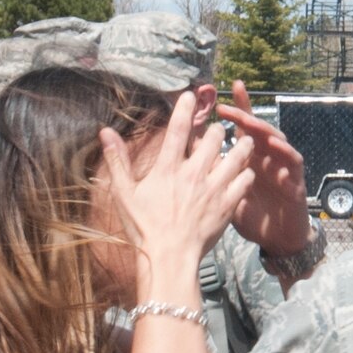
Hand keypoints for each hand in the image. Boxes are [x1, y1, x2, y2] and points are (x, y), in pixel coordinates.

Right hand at [97, 92, 253, 283]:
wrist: (169, 258)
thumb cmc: (144, 228)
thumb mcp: (124, 194)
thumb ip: (117, 161)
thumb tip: (105, 132)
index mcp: (167, 169)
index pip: (177, 129)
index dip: (184, 107)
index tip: (189, 94)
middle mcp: (192, 173)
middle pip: (212, 137)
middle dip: (215, 129)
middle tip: (216, 130)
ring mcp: (213, 189)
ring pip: (235, 155)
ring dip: (239, 145)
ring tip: (242, 141)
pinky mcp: (227, 205)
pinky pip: (245, 181)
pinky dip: (246, 173)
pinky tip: (245, 171)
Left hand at [218, 80, 314, 255]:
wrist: (277, 240)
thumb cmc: (252, 216)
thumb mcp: (227, 195)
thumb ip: (214, 177)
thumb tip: (187, 161)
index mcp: (251, 159)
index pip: (242, 130)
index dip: (235, 112)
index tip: (218, 98)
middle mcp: (268, 158)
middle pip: (258, 129)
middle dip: (244, 115)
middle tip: (226, 108)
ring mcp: (283, 168)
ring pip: (277, 140)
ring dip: (264, 130)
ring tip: (250, 124)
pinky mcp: (296, 181)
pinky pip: (294, 162)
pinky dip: (286, 153)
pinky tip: (277, 146)